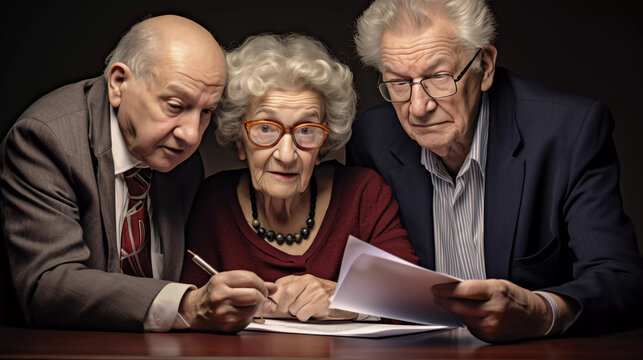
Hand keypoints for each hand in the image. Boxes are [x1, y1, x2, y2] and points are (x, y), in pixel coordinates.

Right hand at [179, 270, 276, 332]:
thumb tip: (274, 287)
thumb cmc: (214, 294)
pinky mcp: (227, 325)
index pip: (250, 278)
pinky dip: (250, 316)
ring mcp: (223, 312)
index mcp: (220, 280)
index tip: (263, 287)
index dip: (262, 284)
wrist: (194, 311)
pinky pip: (248, 320)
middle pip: (254, 295)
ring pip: (254, 309)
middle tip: (262, 297)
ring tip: (252, 305)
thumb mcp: (228, 281)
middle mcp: (220, 296)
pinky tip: (243, 313)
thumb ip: (251, 282)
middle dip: (263, 296)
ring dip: (258, 307)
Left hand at [265, 274, 356, 321]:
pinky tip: (310, 312)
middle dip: (284, 306)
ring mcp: (316, 291)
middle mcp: (309, 281)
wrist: (339, 297)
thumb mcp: (302, 288)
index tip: (273, 305)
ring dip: (296, 312)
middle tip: (288, 309)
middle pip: (288, 294)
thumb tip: (271, 303)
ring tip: (304, 308)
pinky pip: (303, 315)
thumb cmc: (317, 295)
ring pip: (294, 308)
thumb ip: (286, 291)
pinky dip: (303, 317)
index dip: (274, 297)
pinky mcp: (321, 302)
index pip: (281, 284)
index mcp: (302, 277)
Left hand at [432, 279, 551, 342]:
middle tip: (436, 297)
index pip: (464, 290)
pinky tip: (464, 314)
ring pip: (463, 317)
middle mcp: (494, 309)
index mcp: (495, 291)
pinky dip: (466, 320)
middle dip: (444, 301)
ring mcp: (493, 324)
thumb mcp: (499, 285)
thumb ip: (477, 287)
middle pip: (460, 306)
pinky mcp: (491, 336)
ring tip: (447, 303)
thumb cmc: (516, 298)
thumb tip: (454, 289)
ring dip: (454, 310)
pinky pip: (471, 327)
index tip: (435, 289)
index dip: (446, 290)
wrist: (537, 317)